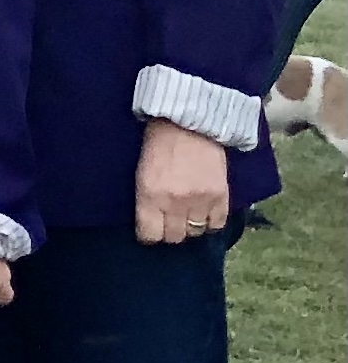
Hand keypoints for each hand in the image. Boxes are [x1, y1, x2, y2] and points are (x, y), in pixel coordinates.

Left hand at [132, 119, 230, 245]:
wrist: (188, 124)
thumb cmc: (158, 146)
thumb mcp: (141, 173)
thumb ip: (146, 200)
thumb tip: (152, 224)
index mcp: (150, 196)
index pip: (150, 235)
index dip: (150, 235)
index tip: (151, 230)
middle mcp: (175, 202)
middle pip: (174, 237)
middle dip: (170, 232)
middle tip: (170, 221)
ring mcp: (200, 200)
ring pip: (196, 232)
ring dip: (191, 226)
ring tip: (188, 214)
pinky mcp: (221, 195)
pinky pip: (218, 224)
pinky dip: (211, 222)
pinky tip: (205, 212)